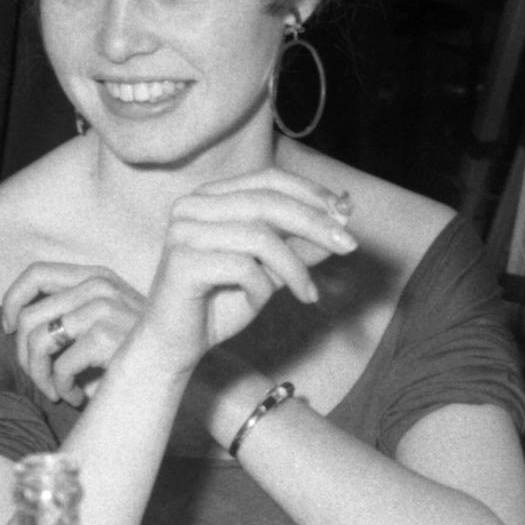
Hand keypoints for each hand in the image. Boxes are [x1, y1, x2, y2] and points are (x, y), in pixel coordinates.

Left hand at [3, 265, 148, 407]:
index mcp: (95, 276)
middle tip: (38, 376)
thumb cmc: (135, 347)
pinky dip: (62, 388)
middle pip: (29, 317)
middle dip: (23, 355)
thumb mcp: (106, 313)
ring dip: (39, 375)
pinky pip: (60, 366)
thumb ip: (70, 308)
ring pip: (39, 342)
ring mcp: (104, 309)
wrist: (178, 362)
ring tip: (53, 390)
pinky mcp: (108, 336)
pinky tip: (75, 396)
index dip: (13, 300)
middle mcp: (98, 286)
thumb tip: (15, 323)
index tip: (9, 329)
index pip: (37, 273)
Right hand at [141, 169, 359, 370]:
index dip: (310, 192)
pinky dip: (261, 287)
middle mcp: (193, 205)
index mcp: (212, 197)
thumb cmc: (221, 303)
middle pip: (268, 202)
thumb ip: (301, 244)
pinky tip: (257, 302)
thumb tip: (344, 218)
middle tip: (349, 245)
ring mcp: (183, 231)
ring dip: (295, 267)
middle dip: (316, 223)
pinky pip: (242, 266)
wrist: (176, 345)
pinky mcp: (181, 261)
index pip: (268, 179)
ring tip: (307, 293)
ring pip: (260, 236)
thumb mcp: (272, 270)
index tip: (345, 212)